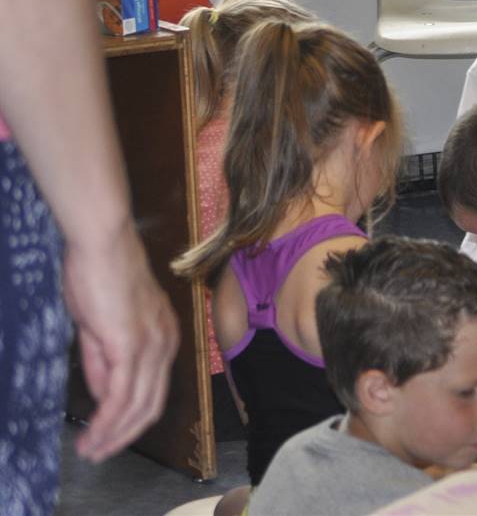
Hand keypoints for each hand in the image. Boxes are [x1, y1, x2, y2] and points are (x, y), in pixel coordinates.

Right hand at [63, 222, 178, 460]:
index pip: (155, 390)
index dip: (133, 419)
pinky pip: (121, 394)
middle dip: (125, 435)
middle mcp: (166, 344)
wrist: (104, 243)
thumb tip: (104, 397)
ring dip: (113, 433)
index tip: (109, 436)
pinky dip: (107, 419)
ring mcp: (152, 345)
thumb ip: (105, 363)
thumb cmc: (101, 275)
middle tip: (97, 453)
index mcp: (164, 337)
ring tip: (90, 450)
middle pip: (152, 404)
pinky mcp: (131, 345)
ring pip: (138, 405)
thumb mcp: (102, 327)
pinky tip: (92, 432)